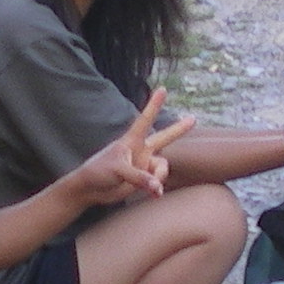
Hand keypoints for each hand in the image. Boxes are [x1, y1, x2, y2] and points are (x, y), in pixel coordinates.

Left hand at [70, 90, 196, 206]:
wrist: (90, 190)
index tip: (163, 89)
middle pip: (164, 138)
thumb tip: (158, 187)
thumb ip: (140, 177)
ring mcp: (143, 165)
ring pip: (163, 167)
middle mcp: (141, 151)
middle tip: (193, 118)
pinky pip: (158, 182)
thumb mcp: (118, 170)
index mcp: (131, 141)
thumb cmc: (98, 172)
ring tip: (151, 187)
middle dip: (179, 129)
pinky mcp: (144, 180)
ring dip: (159, 176)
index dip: (154, 105)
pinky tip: (154, 194)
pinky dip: (157, 188)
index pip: (145, 119)